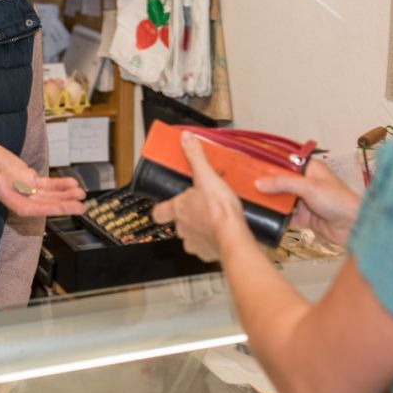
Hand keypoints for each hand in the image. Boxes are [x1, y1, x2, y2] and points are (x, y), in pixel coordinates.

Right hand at [0, 135, 85, 216]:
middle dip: (61, 205)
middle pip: (41, 204)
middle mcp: (15, 193)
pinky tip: (72, 184)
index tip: (61, 209)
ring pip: (47, 195)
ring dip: (64, 195)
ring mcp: (22, 185)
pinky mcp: (26, 176)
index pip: (26, 207)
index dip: (44, 209)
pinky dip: (59, 184)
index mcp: (2, 192)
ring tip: (82, 195)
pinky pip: (45, 184)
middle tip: (82, 206)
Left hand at [151, 131, 250, 261]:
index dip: (161, 208)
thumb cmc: (219, 210)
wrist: (233, 237)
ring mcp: (193, 242)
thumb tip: (185, 138)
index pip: (159, 212)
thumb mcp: (207, 176)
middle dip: (189, 216)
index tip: (166, 204)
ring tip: (215, 220)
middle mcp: (181, 228)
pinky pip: (206, 247)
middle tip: (202, 206)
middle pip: (178, 223)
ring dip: (200, 229)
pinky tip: (222, 232)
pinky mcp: (207, 254)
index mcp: (178, 209)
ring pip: (192, 236)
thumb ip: (195, 157)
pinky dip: (212, 241)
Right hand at [255, 159, 360, 246]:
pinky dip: (275, 216)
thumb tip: (259, 183)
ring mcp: (303, 201)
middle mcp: (304, 183)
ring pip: (280, 198)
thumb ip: (283, 184)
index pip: (284, 162)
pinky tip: (261, 216)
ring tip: (247, 199)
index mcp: (308, 169)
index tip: (249, 165)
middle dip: (264, 184)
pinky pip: (284, 215)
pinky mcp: (302, 217)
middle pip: (279, 181)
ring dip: (268, 200)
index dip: (268, 163)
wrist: (354, 227)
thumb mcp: (309, 187)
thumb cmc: (337, 200)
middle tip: (242, 184)